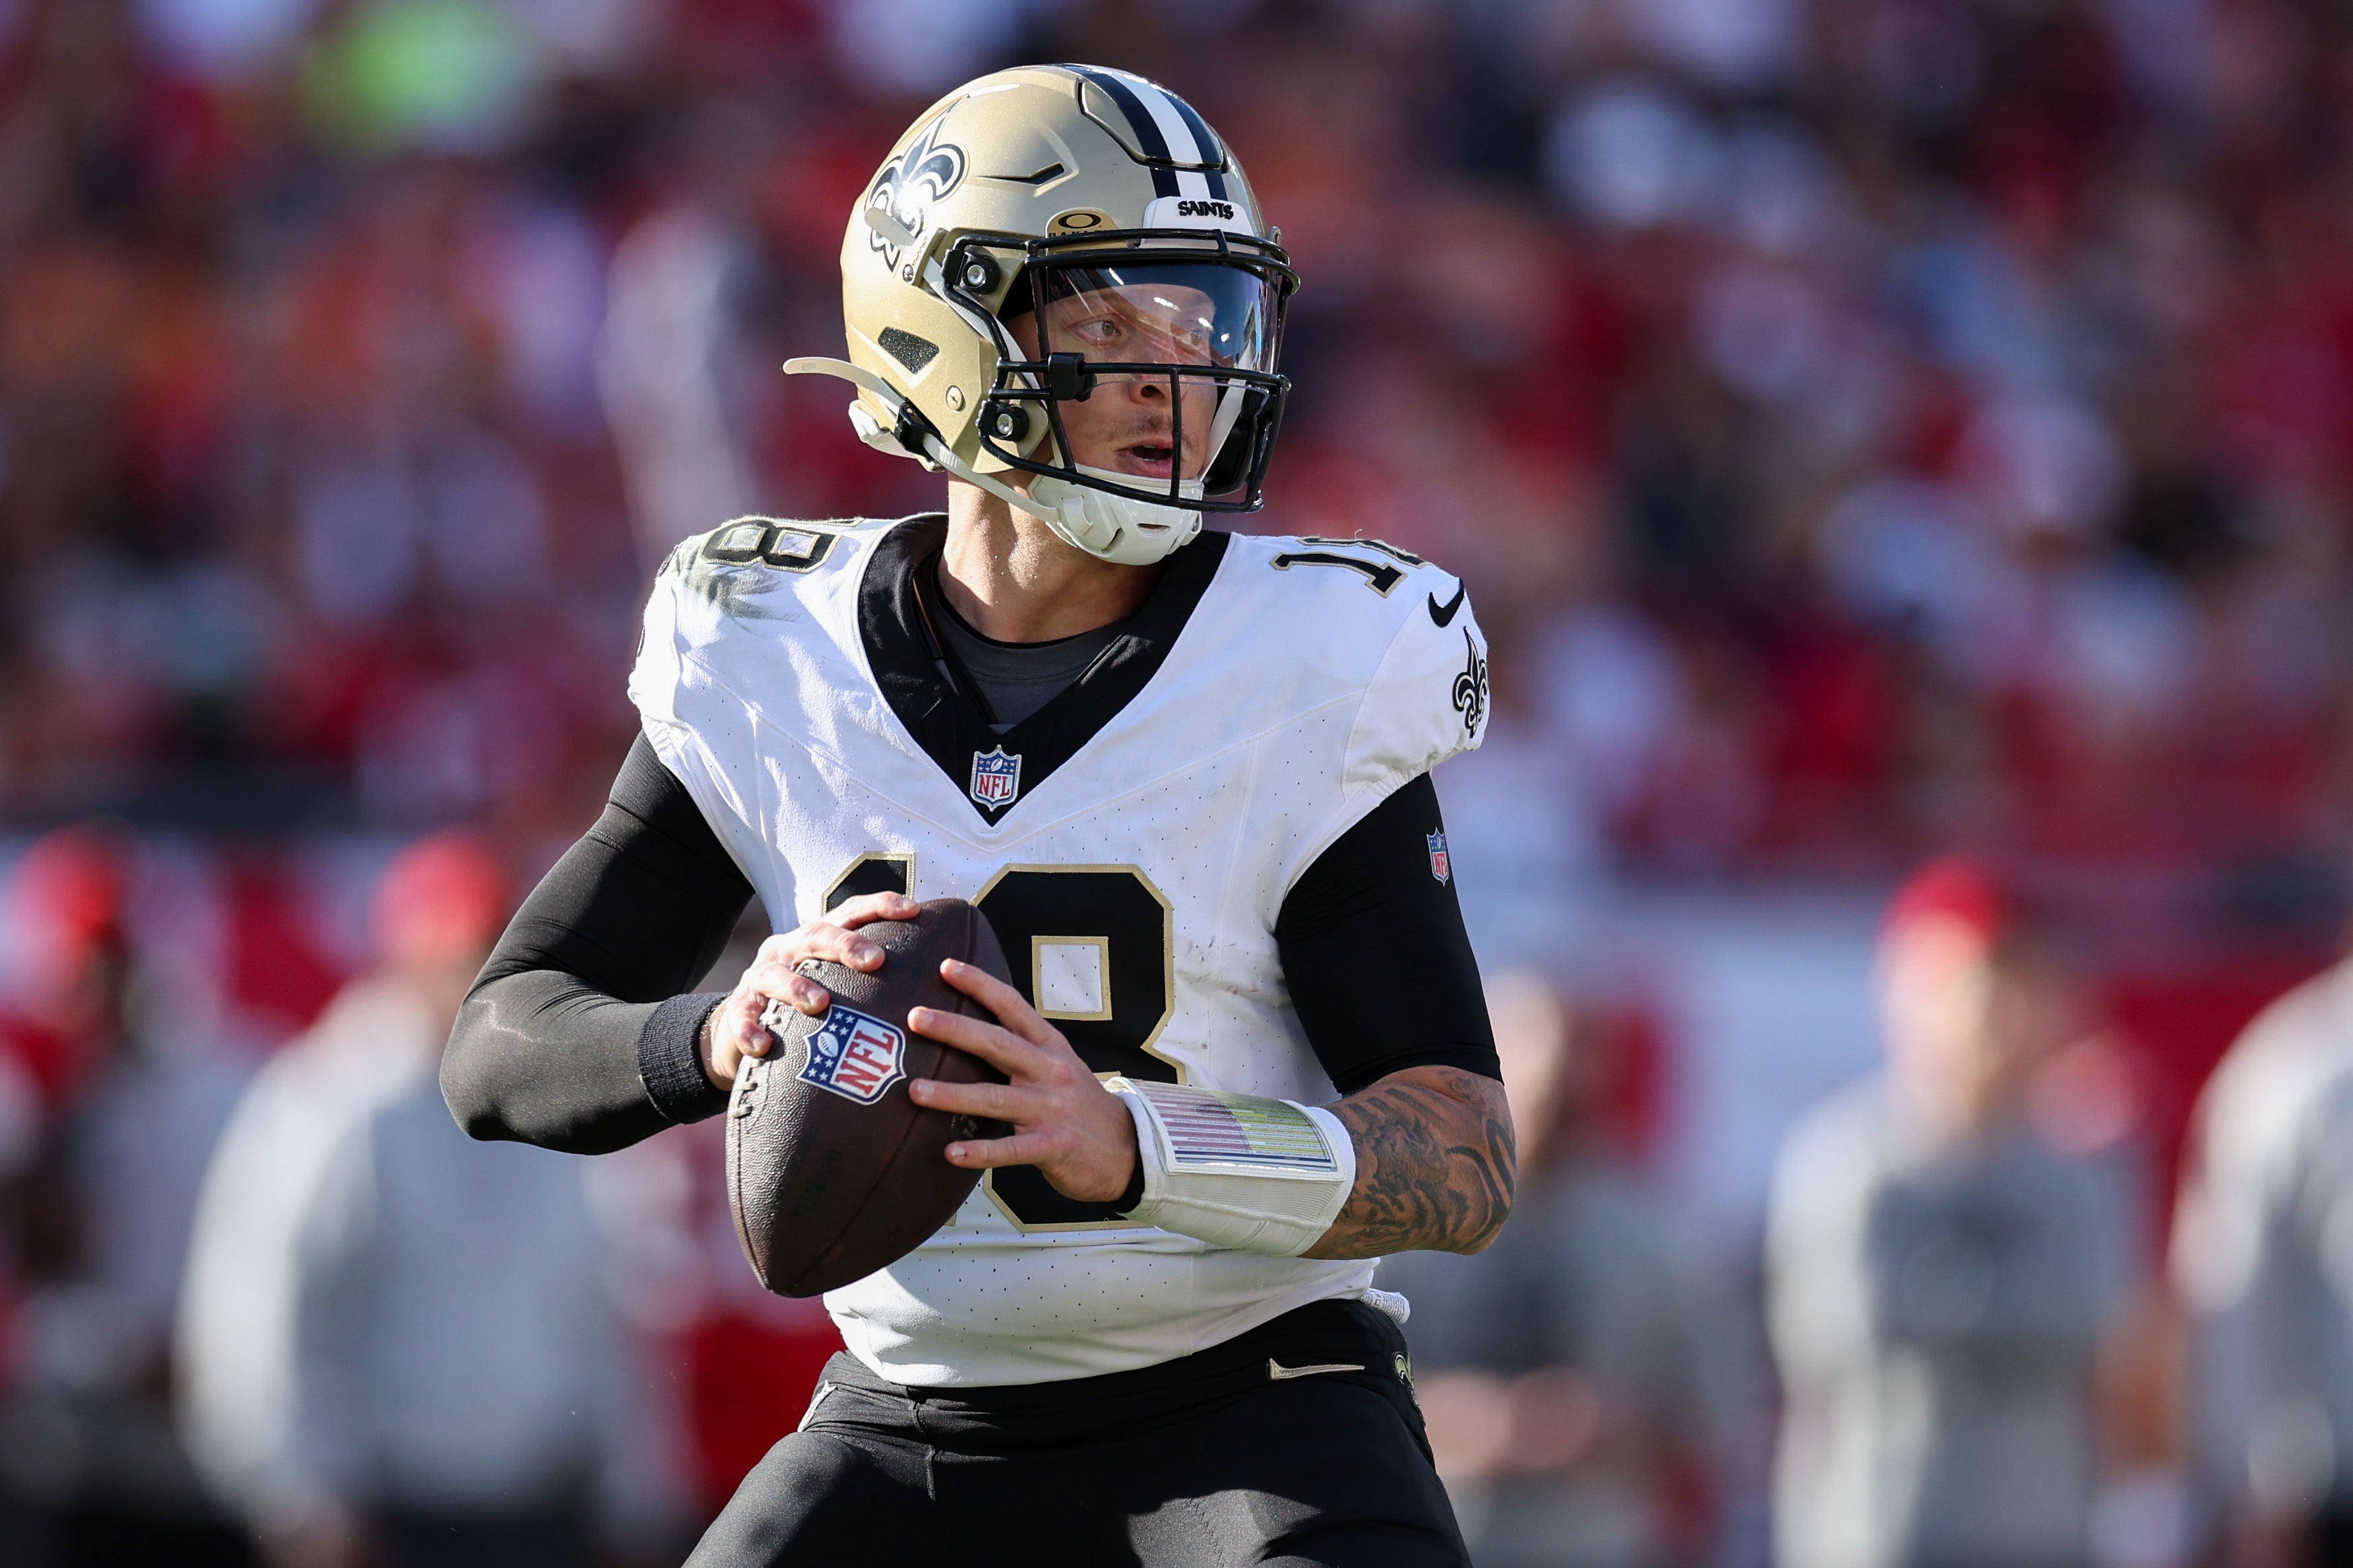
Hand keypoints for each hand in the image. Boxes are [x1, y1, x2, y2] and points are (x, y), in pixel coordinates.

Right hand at [699, 892, 919, 1090]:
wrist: (745, 1029)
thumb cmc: (809, 1006)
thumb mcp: (839, 984)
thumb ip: (878, 981)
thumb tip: (945, 983)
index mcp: (817, 939)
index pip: (851, 913)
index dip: (881, 906)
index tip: (914, 910)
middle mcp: (787, 950)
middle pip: (814, 936)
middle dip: (844, 944)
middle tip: (875, 960)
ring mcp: (758, 979)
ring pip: (774, 975)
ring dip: (797, 988)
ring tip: (821, 1004)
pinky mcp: (738, 1012)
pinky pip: (741, 1019)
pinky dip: (751, 1030)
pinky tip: (764, 1046)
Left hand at [904, 958, 1138, 1203]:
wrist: (1127, 1149)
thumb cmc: (1078, 1104)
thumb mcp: (1059, 1064)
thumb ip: (1022, 1047)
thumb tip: (967, 1028)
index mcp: (1050, 1046)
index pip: (1013, 1007)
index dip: (981, 984)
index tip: (946, 966)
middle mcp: (1050, 1071)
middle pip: (998, 1045)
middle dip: (956, 1029)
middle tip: (916, 1017)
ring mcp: (1052, 1109)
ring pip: (996, 1098)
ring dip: (952, 1095)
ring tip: (915, 1091)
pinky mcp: (1054, 1146)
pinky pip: (1011, 1150)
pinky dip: (980, 1152)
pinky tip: (951, 1153)